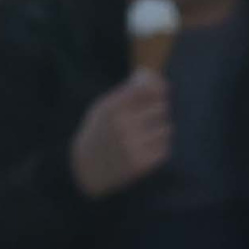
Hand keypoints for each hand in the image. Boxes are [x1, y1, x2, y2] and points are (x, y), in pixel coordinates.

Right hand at [68, 69, 171, 198]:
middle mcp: (122, 126)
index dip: (158, 89)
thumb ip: (127, 91)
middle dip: (159, 111)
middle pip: (161, 107)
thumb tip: (155, 77)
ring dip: (160, 131)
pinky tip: (146, 150)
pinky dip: (158, 148)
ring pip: (166, 129)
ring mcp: (131, 146)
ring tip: (148, 136)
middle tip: (151, 117)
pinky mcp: (140, 165)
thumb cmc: (98, 133)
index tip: (160, 93)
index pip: (148, 89)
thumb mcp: (104, 108)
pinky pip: (164, 149)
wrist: (83, 171)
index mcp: (112, 108)